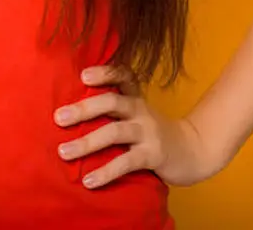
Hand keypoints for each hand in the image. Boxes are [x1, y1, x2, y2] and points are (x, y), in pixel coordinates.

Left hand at [54, 65, 217, 188]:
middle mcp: (141, 111)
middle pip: (112, 102)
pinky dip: (106, 171)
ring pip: (115, 132)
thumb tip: (70, 113)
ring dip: (87, 142)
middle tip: (59, 117)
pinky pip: (126, 162)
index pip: (123, 76)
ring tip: (64, 152)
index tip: (83, 75)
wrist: (193, 152)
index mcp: (135, 98)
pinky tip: (88, 181)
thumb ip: (114, 110)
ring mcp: (148, 132)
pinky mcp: (153, 155)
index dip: (104, 72)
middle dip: (84, 108)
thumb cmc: (154, 133)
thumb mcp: (138, 114)